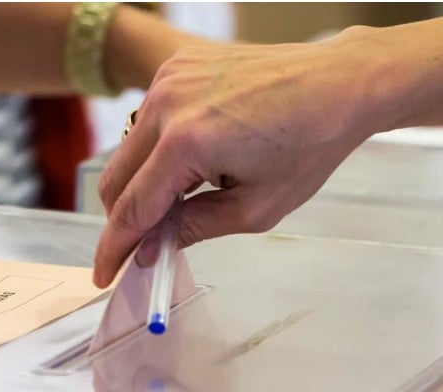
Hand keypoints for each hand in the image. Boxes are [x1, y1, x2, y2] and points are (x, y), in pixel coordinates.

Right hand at [93, 29, 383, 286]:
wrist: (338, 84)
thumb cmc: (309, 143)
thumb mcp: (255, 208)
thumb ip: (194, 229)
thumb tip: (153, 248)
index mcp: (187, 141)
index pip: (132, 208)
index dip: (115, 248)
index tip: (105, 274)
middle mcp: (168, 104)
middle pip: (115, 180)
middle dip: (125, 220)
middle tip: (147, 247)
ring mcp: (168, 79)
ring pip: (127, 151)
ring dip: (144, 183)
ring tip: (190, 196)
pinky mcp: (176, 66)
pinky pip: (148, 121)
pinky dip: (158, 150)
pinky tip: (197, 161)